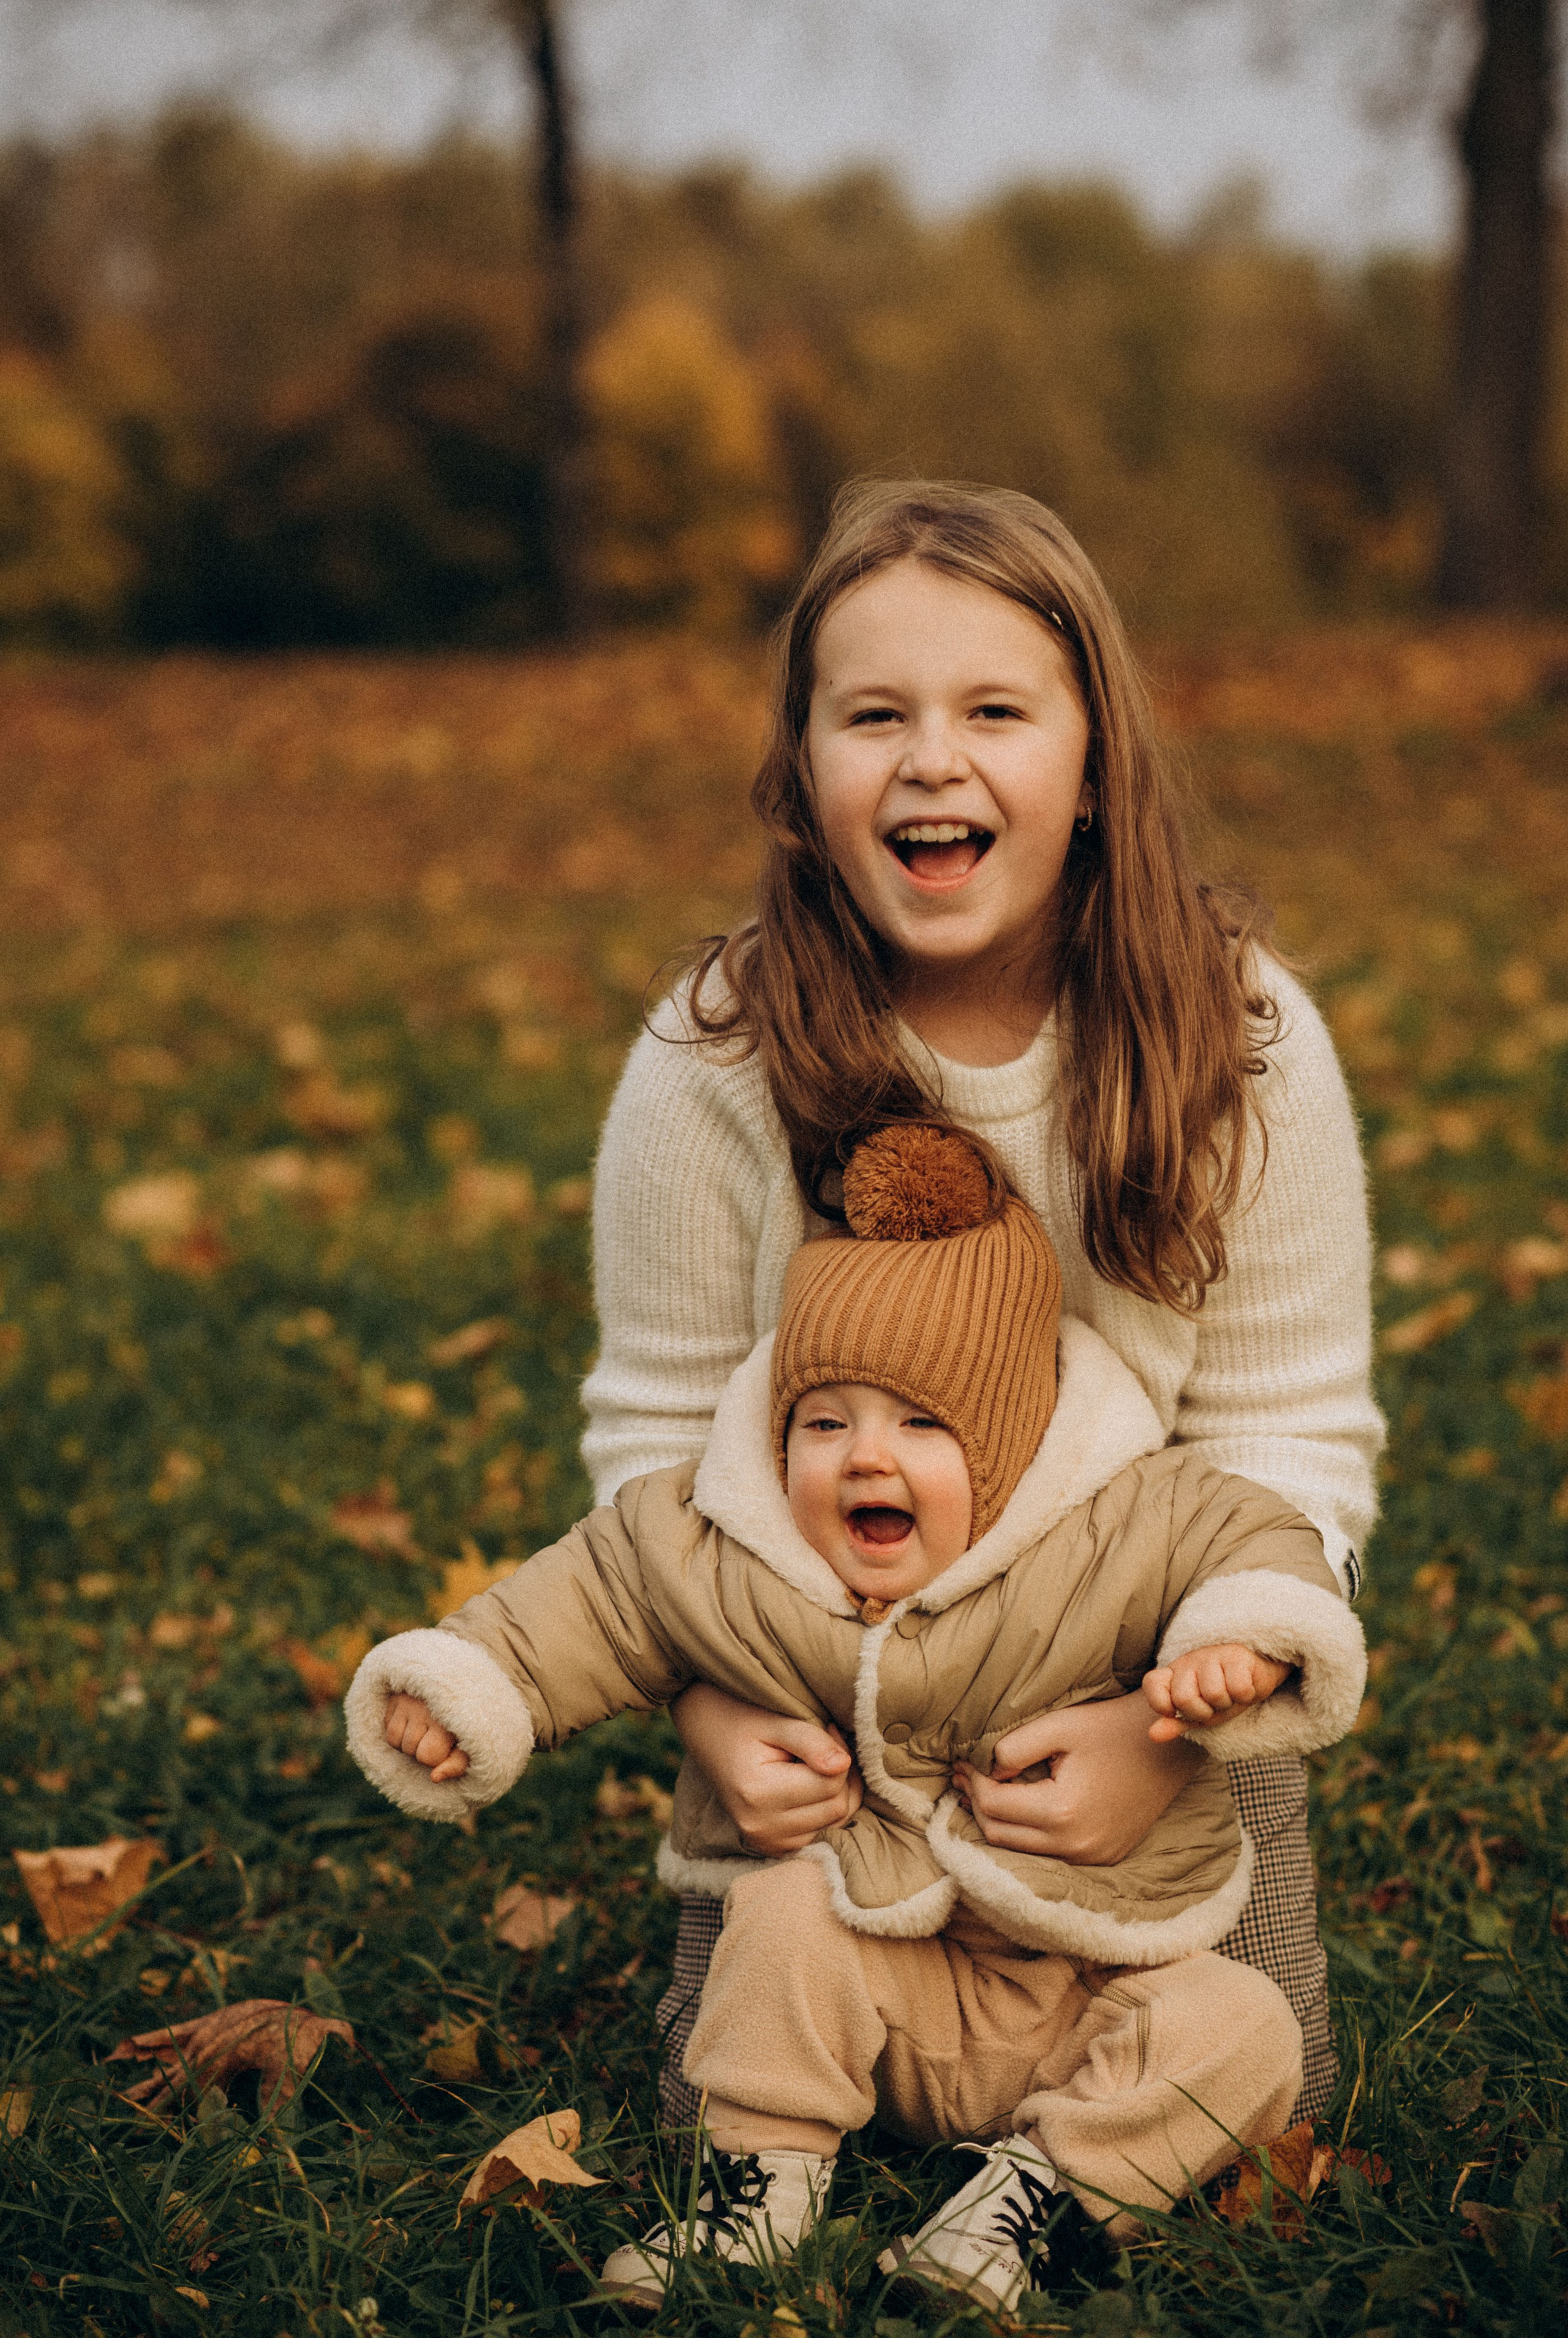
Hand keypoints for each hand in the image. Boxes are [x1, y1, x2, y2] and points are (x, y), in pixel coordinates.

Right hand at [384, 1691, 469, 1781]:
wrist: (463, 1689)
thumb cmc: (467, 1723)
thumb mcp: (470, 1744)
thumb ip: (457, 1764)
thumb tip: (434, 1778)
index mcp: (447, 1719)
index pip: (427, 1756)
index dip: (435, 1758)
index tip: (446, 1746)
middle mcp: (424, 1707)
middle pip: (409, 1748)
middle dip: (420, 1749)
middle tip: (435, 1734)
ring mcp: (407, 1699)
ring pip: (394, 1739)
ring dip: (405, 1741)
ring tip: (422, 1730)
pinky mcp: (395, 1695)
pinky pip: (386, 1725)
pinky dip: (397, 1729)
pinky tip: (412, 1722)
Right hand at [671, 1682, 863, 1855]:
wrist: (707, 1732)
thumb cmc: (741, 1719)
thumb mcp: (776, 1720)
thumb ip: (811, 1741)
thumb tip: (843, 1764)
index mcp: (757, 1794)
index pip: (831, 1784)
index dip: (840, 1752)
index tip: (827, 1728)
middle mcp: (760, 1828)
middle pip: (836, 1807)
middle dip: (841, 1774)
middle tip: (824, 1743)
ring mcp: (765, 1842)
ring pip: (834, 1823)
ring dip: (835, 1792)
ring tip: (814, 1762)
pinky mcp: (772, 1847)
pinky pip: (820, 1832)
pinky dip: (824, 1808)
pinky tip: (810, 1784)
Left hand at [951, 1692, 1200, 1865]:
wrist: (1166, 1745)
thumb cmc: (1111, 1728)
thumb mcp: (1058, 1726)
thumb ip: (1013, 1749)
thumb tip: (985, 1772)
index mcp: (1062, 1813)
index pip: (993, 1805)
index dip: (971, 1781)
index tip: (961, 1759)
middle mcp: (1076, 1847)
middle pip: (1000, 1835)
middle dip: (976, 1804)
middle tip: (962, 1774)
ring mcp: (1091, 1857)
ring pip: (1020, 1849)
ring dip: (997, 1821)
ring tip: (982, 1789)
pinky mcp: (1102, 1857)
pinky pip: (1048, 1851)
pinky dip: (1026, 1831)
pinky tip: (1018, 1804)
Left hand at [1142, 1644, 1291, 1741]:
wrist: (1256, 1678)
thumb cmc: (1222, 1695)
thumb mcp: (1198, 1713)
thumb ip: (1176, 1723)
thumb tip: (1153, 1735)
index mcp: (1174, 1673)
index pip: (1152, 1683)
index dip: (1162, 1704)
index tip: (1178, 1711)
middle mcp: (1189, 1661)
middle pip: (1184, 1698)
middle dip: (1203, 1712)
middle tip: (1213, 1705)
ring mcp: (1212, 1655)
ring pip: (1214, 1694)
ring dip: (1226, 1704)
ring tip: (1230, 1695)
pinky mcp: (1237, 1656)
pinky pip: (1238, 1688)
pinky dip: (1245, 1696)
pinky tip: (1245, 1688)